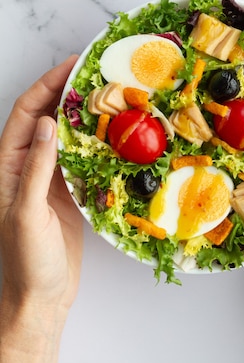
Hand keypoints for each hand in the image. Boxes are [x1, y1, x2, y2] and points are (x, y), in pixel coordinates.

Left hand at [0, 56, 82, 362]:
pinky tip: (114, 129)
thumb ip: (36, 170)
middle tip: (97, 71)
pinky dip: (96, 138)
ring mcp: (49, 175)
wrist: (42, 297)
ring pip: (67, 132)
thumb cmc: (26, 262)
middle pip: (47, 115)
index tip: (73, 65)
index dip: (48, 84)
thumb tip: (50, 125)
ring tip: (109, 92)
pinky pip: (82, 154)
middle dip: (68, 90)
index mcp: (8, 166)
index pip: (27, 113)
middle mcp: (26, 164)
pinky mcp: (68, 188)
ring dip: (84, 111)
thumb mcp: (27, 215)